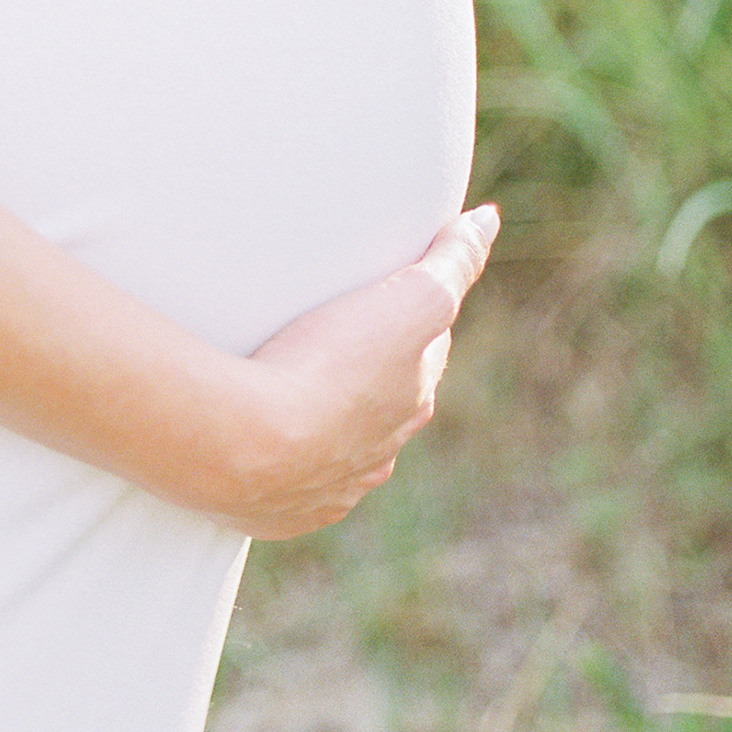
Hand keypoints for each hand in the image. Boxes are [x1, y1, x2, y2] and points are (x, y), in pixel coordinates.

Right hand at [224, 204, 498, 538]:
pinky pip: (282, 484)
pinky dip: (275, 461)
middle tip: (325, 339)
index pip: (422, 356)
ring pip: (332, 449)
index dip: (408, 323)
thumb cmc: (327, 368)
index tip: (384, 297)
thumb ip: (454, 261)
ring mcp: (325, 489)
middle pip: (378, 405)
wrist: (243, 445)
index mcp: (409, 403)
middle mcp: (377, 454)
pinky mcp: (273, 511)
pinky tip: (255, 441)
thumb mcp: (408, 300)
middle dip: (364, 377)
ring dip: (318, 423)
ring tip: (280, 387)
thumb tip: (488, 219)